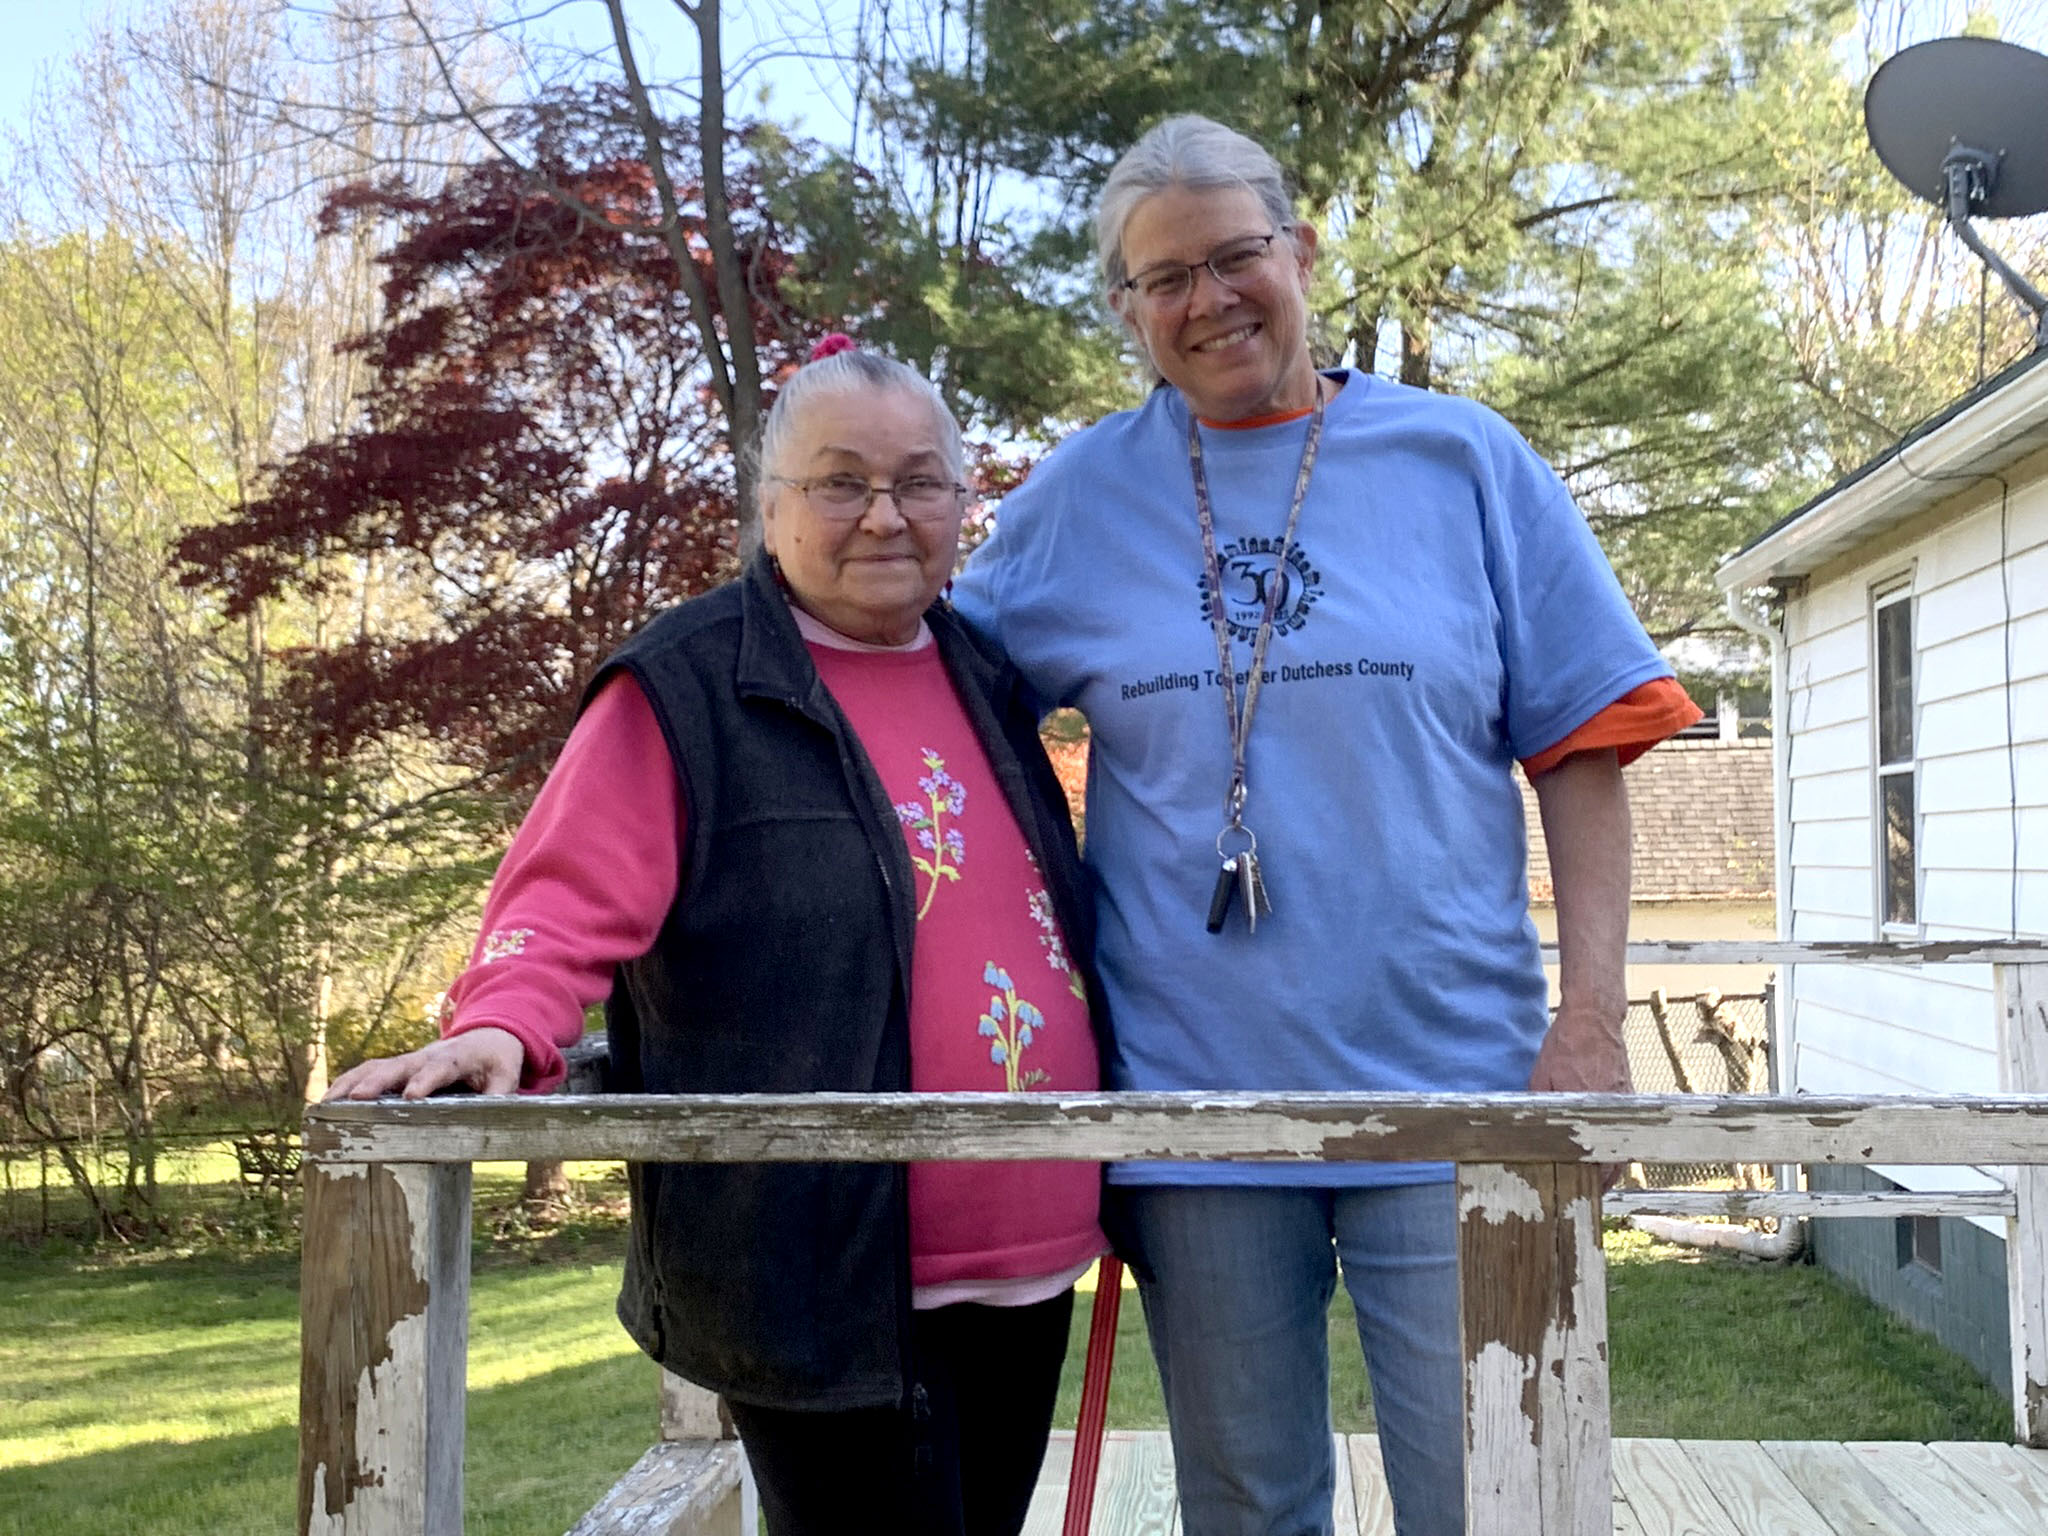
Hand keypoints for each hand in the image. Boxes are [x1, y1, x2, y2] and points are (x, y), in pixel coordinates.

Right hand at [326, 1027, 525, 1100]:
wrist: (488, 1035)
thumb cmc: (496, 1060)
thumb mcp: (506, 1076)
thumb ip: (499, 1095)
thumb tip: (490, 1121)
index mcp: (455, 1058)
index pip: (438, 1069)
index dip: (424, 1081)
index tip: (410, 1097)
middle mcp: (426, 1057)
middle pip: (398, 1067)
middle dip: (376, 1082)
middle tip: (355, 1100)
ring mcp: (408, 1061)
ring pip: (375, 1067)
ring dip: (350, 1083)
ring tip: (325, 1105)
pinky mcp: (397, 1067)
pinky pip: (368, 1072)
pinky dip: (346, 1083)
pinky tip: (326, 1102)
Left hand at [1527, 1000, 1630, 1189]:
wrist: (1594, 1019)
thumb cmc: (1565, 1045)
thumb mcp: (1541, 1076)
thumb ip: (1538, 1105)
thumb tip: (1529, 1131)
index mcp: (1585, 1106)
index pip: (1590, 1155)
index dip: (1585, 1177)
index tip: (1576, 1190)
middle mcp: (1609, 1110)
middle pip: (1612, 1159)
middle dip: (1601, 1181)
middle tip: (1589, 1196)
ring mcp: (1624, 1104)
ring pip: (1623, 1147)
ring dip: (1612, 1166)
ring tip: (1599, 1183)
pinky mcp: (1629, 1097)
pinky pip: (1626, 1131)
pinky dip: (1619, 1146)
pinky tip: (1608, 1154)